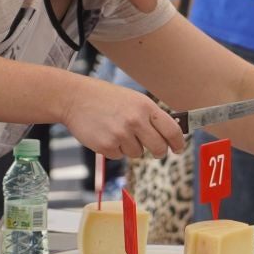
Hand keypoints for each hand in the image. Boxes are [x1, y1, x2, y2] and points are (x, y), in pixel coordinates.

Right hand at [62, 75, 184, 158]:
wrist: (75, 98)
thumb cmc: (107, 98)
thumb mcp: (133, 100)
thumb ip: (151, 116)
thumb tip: (170, 135)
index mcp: (146, 107)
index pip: (171, 130)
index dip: (178, 143)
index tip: (178, 149)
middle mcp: (136, 121)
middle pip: (158, 148)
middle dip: (158, 152)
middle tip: (155, 151)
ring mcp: (121, 134)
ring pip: (137, 153)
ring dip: (131, 147)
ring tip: (118, 131)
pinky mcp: (106, 146)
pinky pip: (119, 156)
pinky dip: (114, 149)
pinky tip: (106, 134)